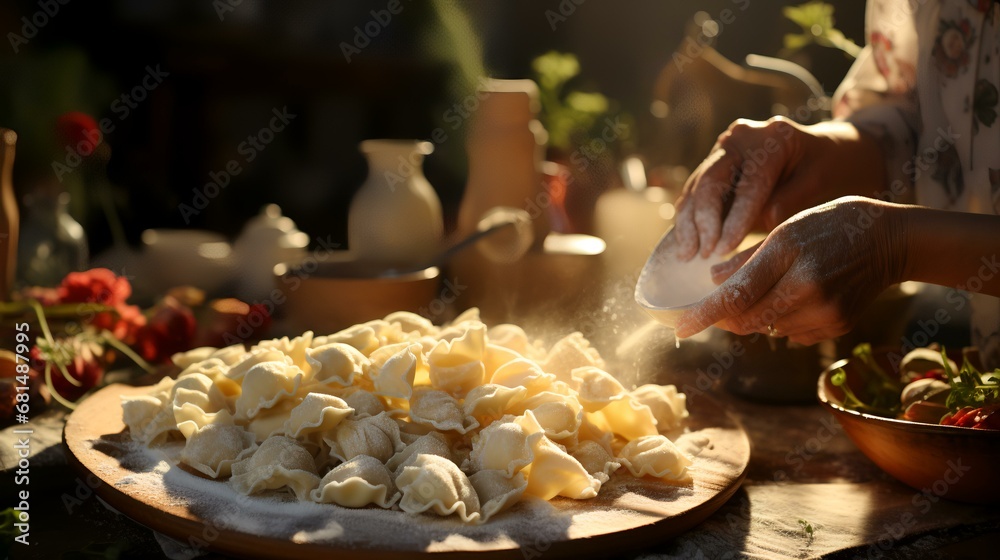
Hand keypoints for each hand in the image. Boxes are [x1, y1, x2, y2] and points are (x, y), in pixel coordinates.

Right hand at [672, 117, 872, 260]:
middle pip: (711, 182)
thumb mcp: (819, 183)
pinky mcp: (714, 165)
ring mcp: (724, 150)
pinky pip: (695, 193)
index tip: (725, 250)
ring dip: (688, 223)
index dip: (735, 219)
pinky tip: (685, 245)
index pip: (748, 185)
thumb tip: (760, 223)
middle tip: (703, 253)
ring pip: (696, 188)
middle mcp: (741, 137)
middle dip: (703, 221)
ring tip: (687, 255)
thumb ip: (789, 201)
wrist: (826, 151)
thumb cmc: (828, 168)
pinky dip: (689, 219)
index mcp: (772, 138)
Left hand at [673, 196, 907, 344]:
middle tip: (717, 305)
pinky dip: (783, 319)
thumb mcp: (786, 229)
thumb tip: (713, 281)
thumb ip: (748, 258)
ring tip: (777, 286)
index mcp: (788, 254)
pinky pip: (792, 333)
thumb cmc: (831, 225)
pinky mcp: (837, 326)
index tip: (680, 328)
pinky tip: (799, 296)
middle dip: (726, 316)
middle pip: (747, 319)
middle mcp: (806, 288)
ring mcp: (824, 311)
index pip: (736, 295)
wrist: (891, 240)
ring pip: (768, 328)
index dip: (705, 314)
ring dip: (757, 315)